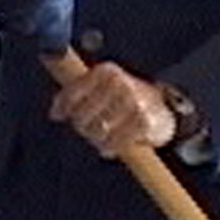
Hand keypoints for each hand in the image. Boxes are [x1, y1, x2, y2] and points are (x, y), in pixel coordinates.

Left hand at [49, 59, 175, 157]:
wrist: (164, 108)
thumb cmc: (127, 98)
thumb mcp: (103, 86)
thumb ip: (78, 92)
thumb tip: (54, 112)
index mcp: (106, 71)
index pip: (72, 93)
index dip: (62, 107)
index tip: (59, 115)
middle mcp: (119, 83)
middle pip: (82, 116)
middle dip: (82, 126)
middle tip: (89, 128)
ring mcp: (132, 102)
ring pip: (96, 131)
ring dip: (96, 139)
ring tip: (102, 137)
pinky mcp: (143, 121)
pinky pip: (114, 143)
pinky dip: (110, 148)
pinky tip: (112, 146)